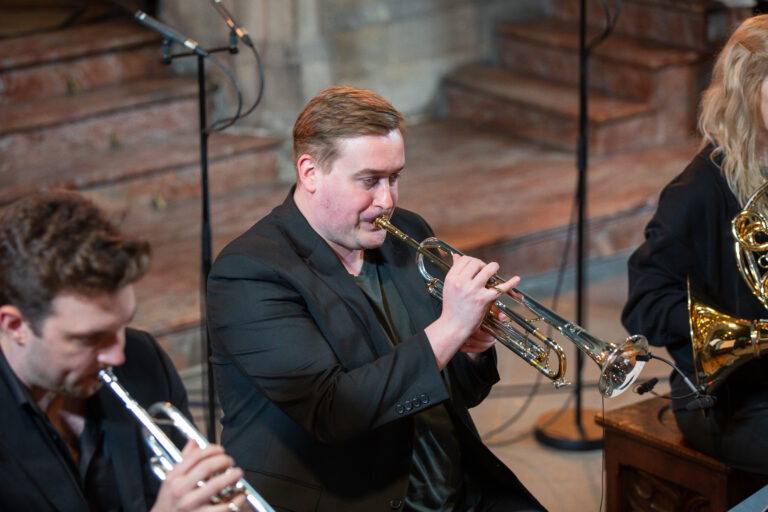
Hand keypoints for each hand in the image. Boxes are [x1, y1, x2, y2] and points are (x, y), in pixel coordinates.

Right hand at [150, 440, 247, 511]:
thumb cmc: (169, 501)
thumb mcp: (171, 479)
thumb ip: (184, 460)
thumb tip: (194, 442)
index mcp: (174, 477)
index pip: (194, 456)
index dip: (211, 449)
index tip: (220, 449)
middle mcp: (180, 490)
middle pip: (206, 468)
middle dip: (223, 460)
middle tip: (230, 461)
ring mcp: (190, 504)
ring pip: (215, 485)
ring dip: (231, 476)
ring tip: (237, 473)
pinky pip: (222, 508)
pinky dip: (234, 501)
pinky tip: (239, 496)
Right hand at [425, 254, 519, 368]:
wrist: (453, 327)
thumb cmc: (452, 308)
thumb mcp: (449, 287)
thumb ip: (455, 271)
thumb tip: (457, 256)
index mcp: (451, 278)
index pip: (465, 259)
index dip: (473, 261)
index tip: (477, 267)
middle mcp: (461, 282)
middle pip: (476, 262)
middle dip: (483, 265)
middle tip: (486, 272)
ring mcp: (472, 291)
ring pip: (488, 270)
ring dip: (494, 268)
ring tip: (495, 271)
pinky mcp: (483, 300)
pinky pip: (500, 288)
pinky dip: (510, 283)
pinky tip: (516, 279)